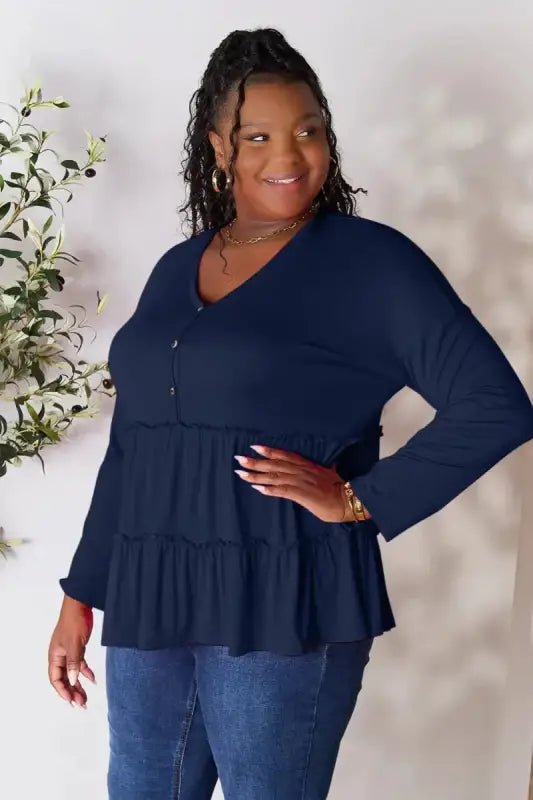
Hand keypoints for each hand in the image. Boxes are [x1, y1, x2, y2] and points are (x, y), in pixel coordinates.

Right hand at [48, 596, 95, 708]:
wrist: (81, 605)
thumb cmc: (74, 622)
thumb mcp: (74, 644)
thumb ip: (73, 663)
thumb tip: (72, 681)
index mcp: (54, 655)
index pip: (55, 679)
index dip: (62, 691)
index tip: (72, 701)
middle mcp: (60, 656)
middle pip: (64, 679)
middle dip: (71, 692)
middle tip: (81, 704)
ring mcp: (69, 652)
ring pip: (72, 673)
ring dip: (78, 685)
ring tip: (85, 697)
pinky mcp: (78, 648)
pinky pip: (80, 664)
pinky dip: (85, 672)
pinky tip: (92, 679)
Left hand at [233, 444, 368, 523]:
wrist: (349, 499)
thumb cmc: (341, 489)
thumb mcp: (331, 475)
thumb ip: (323, 471)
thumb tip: (327, 468)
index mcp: (308, 465)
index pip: (285, 455)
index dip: (269, 451)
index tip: (254, 446)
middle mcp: (302, 471)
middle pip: (274, 464)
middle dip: (256, 462)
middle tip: (239, 459)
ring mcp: (301, 482)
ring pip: (274, 476)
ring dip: (256, 475)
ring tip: (241, 474)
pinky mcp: (301, 494)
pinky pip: (282, 490)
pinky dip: (269, 489)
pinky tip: (257, 488)